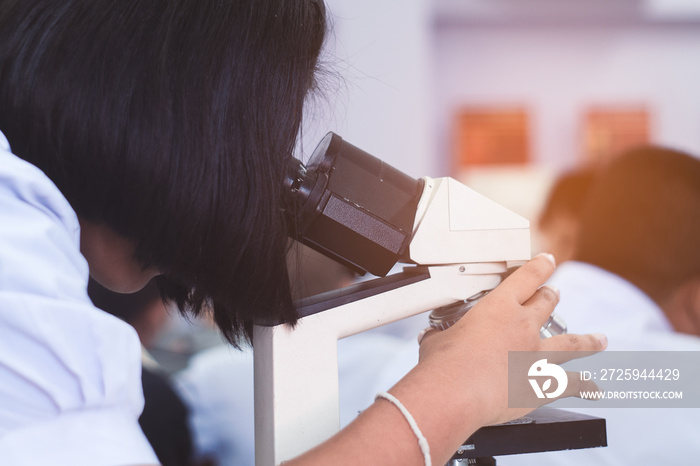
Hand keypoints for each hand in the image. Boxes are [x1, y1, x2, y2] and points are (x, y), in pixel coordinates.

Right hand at [416, 252, 606, 427]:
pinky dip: (585, 387)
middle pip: (547, 303)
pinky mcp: (543, 384)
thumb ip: (439, 336)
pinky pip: (572, 384)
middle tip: (554, 294)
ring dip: (587, 341)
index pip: (527, 277)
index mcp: (498, 308)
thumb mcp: (436, 341)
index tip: (548, 260)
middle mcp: (523, 326)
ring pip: (571, 343)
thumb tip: (431, 338)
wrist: (455, 392)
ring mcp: (537, 355)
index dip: (540, 266)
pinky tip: (594, 389)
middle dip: (551, 297)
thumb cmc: (444, 365)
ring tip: (600, 339)